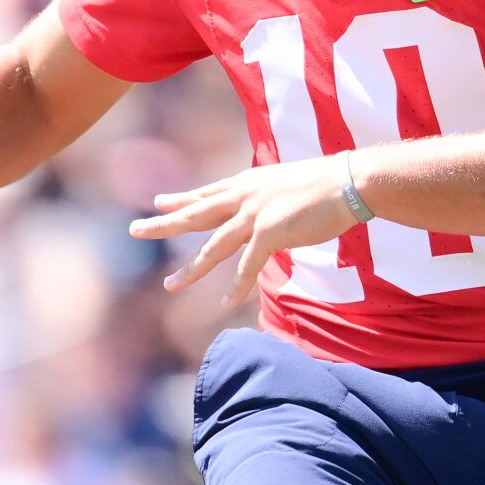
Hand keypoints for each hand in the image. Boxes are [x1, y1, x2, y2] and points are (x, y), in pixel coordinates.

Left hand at [130, 157, 358, 308]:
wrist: (350, 181)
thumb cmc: (329, 182)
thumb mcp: (289, 183)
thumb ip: (272, 196)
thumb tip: (270, 210)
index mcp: (249, 182)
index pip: (208, 192)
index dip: (182, 198)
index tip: (160, 201)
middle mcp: (245, 196)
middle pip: (195, 214)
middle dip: (163, 224)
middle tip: (134, 229)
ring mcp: (255, 214)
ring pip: (212, 246)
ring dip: (191, 269)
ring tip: (171, 286)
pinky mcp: (269, 233)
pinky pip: (246, 267)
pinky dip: (236, 287)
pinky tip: (224, 303)